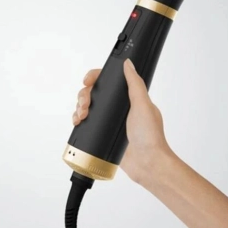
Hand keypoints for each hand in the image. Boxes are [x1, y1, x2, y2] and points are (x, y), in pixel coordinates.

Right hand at [72, 58, 171, 182]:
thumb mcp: (143, 105)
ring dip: (79, 107)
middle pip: (94, 93)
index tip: (88, 81)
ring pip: (87, 107)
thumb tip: (128, 63)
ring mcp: (109, 121)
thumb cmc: (150, 136)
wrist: (147, 164)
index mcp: (129, 98)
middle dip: (85, 95)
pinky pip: (86, 123)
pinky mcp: (102, 133)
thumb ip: (135, 83)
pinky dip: (78, 120)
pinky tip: (78, 122)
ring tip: (81, 115)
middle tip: (85, 104)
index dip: (95, 78)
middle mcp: (118, 108)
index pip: (108, 81)